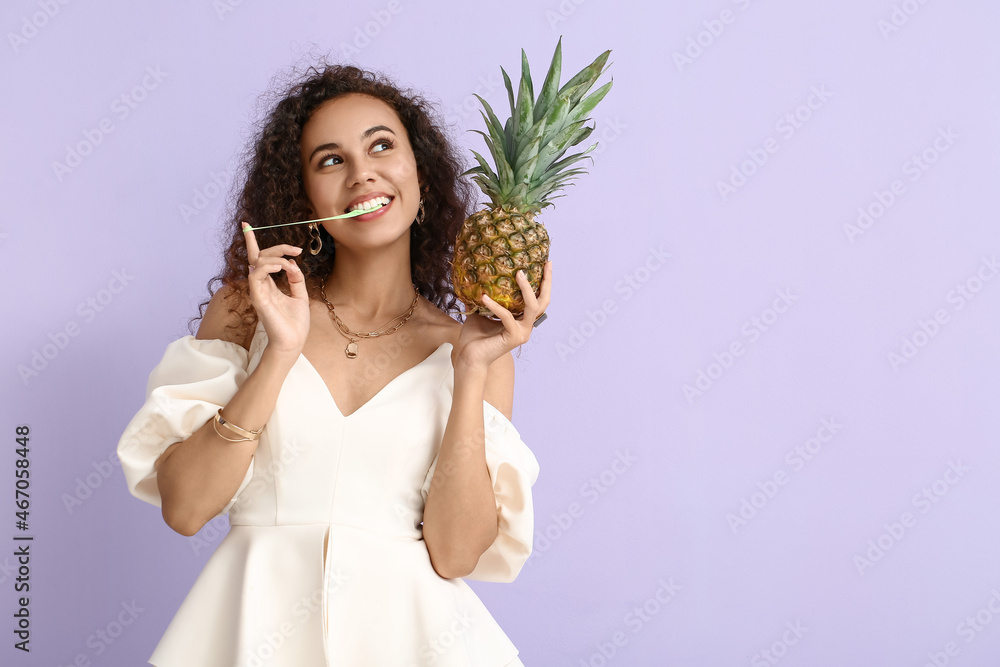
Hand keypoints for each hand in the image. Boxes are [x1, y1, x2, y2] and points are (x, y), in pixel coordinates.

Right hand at [242, 223, 310, 355]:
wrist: (293, 342)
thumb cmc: (295, 324)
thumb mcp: (300, 296)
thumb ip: (296, 279)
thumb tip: (292, 263)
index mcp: (269, 285)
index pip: (258, 259)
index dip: (252, 242)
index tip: (246, 225)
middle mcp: (261, 286)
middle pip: (259, 257)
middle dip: (276, 247)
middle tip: (296, 249)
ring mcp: (258, 292)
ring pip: (257, 263)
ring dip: (275, 257)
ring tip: (289, 264)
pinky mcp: (258, 298)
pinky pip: (256, 275)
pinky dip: (269, 266)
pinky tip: (282, 267)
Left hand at [455, 261, 551, 370]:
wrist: (468, 357)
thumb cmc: (474, 337)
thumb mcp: (479, 311)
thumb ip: (484, 297)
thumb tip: (476, 277)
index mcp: (521, 320)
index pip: (537, 299)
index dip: (543, 282)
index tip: (546, 263)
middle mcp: (526, 326)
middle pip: (543, 301)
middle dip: (547, 282)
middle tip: (547, 264)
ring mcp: (522, 332)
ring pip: (532, 307)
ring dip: (526, 289)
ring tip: (519, 273)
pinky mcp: (514, 337)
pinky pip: (507, 316)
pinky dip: (495, 306)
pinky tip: (484, 297)